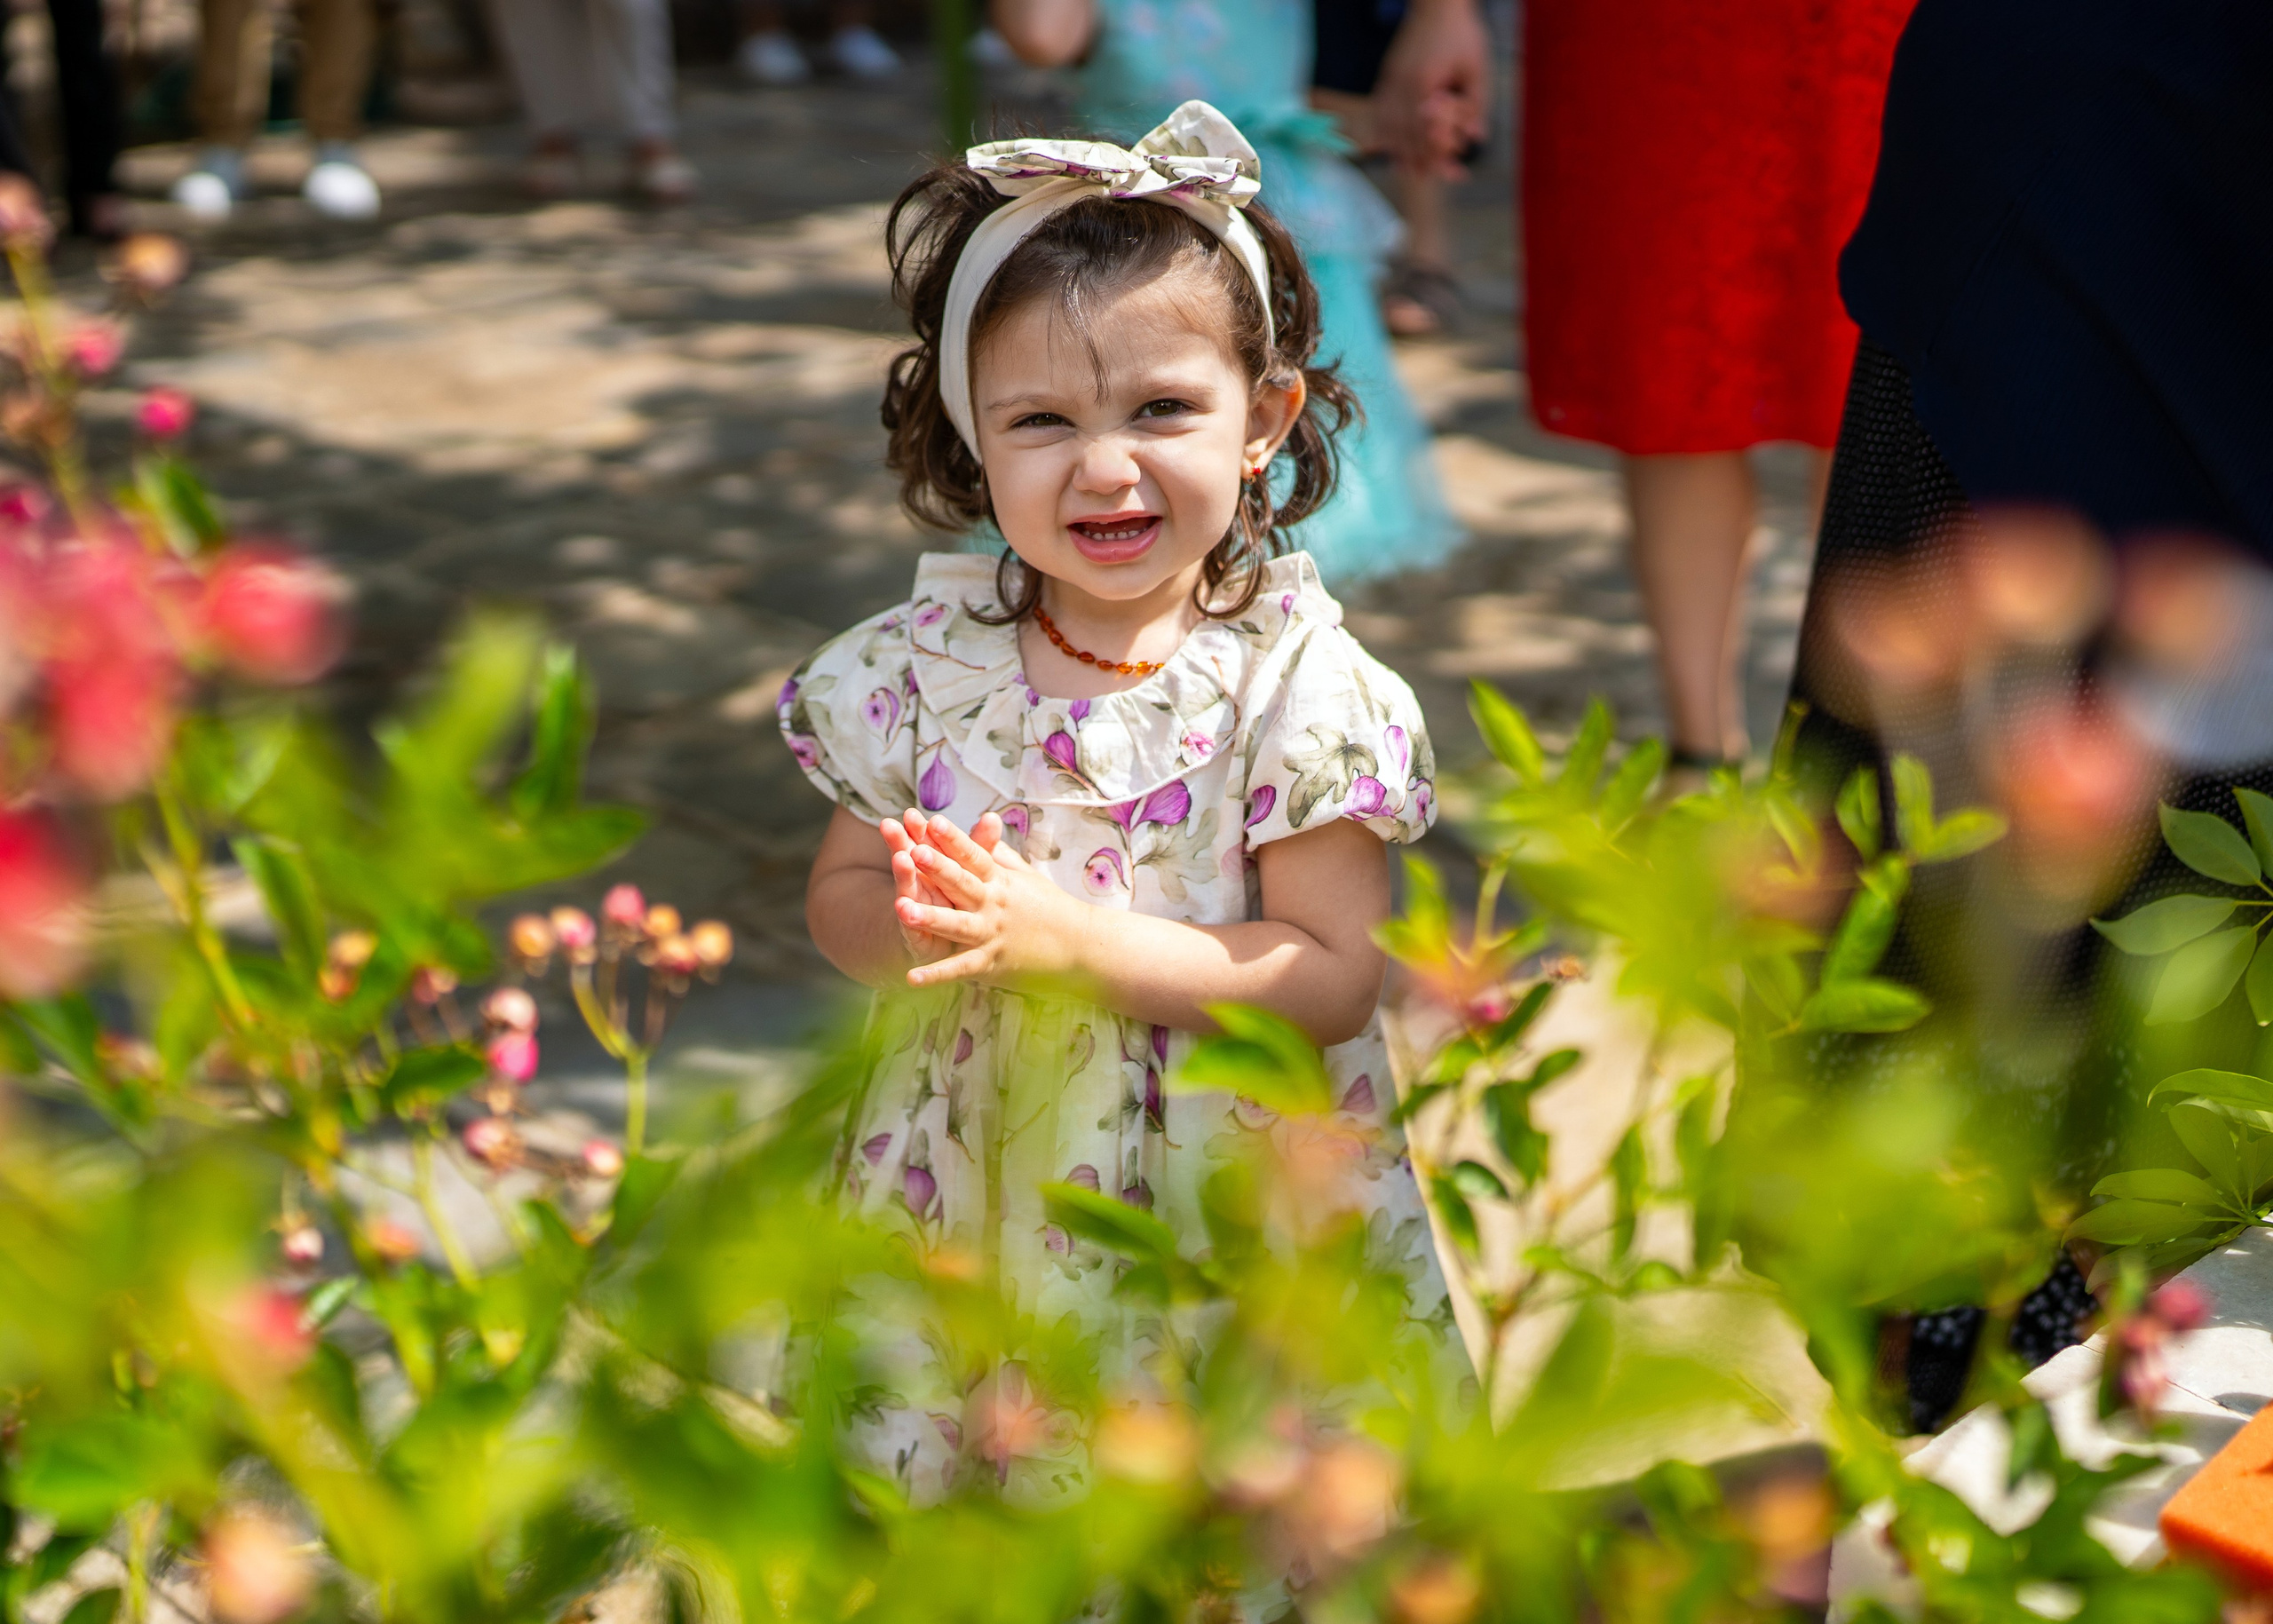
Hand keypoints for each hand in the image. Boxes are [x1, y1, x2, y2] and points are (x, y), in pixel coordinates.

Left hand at [891, 815, 1081, 990]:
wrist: (1083, 946)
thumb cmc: (1051, 907)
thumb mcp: (1025, 875)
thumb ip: (998, 851)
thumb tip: (984, 820)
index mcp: (1000, 881)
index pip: (974, 856)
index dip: (953, 838)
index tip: (932, 820)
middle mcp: (994, 904)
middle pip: (961, 884)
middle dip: (936, 868)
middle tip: (911, 851)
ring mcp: (991, 934)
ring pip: (956, 924)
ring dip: (929, 917)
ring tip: (900, 909)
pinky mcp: (990, 964)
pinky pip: (959, 969)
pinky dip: (936, 975)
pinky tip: (910, 977)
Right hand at [1375, 0, 1490, 176]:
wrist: (1436, 3)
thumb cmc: (1461, 32)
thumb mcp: (1478, 67)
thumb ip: (1477, 104)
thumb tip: (1477, 138)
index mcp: (1423, 86)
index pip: (1426, 135)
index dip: (1440, 158)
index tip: (1455, 173)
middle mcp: (1401, 87)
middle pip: (1405, 138)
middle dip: (1422, 162)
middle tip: (1439, 178)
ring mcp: (1390, 82)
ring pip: (1388, 129)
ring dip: (1401, 152)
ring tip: (1414, 171)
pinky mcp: (1387, 77)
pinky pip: (1381, 113)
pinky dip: (1387, 133)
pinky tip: (1396, 147)